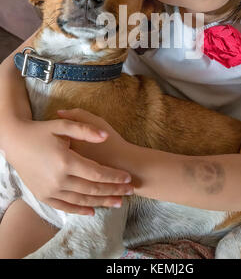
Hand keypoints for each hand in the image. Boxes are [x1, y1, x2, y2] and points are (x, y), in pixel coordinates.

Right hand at [3, 113, 133, 215]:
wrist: (15, 143)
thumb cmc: (40, 131)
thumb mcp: (62, 126)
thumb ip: (85, 129)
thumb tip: (104, 136)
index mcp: (65, 160)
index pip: (97, 173)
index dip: (114, 177)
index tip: (128, 178)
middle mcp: (58, 179)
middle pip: (93, 189)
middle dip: (113, 191)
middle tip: (129, 192)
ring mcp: (50, 190)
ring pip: (82, 200)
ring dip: (101, 202)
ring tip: (118, 202)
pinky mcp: (43, 196)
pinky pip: (65, 207)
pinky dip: (80, 209)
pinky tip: (92, 210)